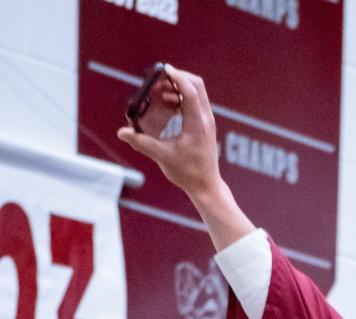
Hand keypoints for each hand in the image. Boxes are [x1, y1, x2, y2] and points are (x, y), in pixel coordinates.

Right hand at [118, 66, 221, 204]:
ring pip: (197, 93)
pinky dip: (183, 98)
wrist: (206, 187)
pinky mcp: (206, 126)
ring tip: (160, 93)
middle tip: (159, 80)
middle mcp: (206, 120)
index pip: (190, 91)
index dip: (177, 77)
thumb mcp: (163, 157)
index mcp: (197, 124)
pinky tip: (169, 106)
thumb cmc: (188, 173)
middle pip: (197, 85)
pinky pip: (196, 103)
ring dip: (179, 87)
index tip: (163, 69)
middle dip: (178, 78)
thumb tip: (122, 133)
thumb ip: (142, 143)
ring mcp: (208, 122)